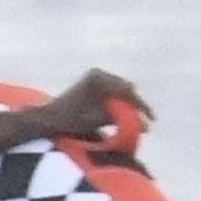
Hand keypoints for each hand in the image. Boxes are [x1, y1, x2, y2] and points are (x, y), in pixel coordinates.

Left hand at [35, 68, 153, 139]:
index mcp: (98, 79)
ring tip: (137, 119)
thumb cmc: (70, 122)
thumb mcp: (99, 121)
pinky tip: (124, 114)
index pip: (127, 92)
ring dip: (129, 103)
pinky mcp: (93, 80)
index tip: (152, 120)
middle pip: (126, 89)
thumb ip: (122, 121)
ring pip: (121, 89)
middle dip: (136, 105)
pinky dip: (119, 101)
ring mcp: (95, 75)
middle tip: (146, 121)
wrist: (48, 118)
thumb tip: (146, 127)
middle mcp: (98, 73)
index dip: (141, 107)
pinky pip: (113, 90)